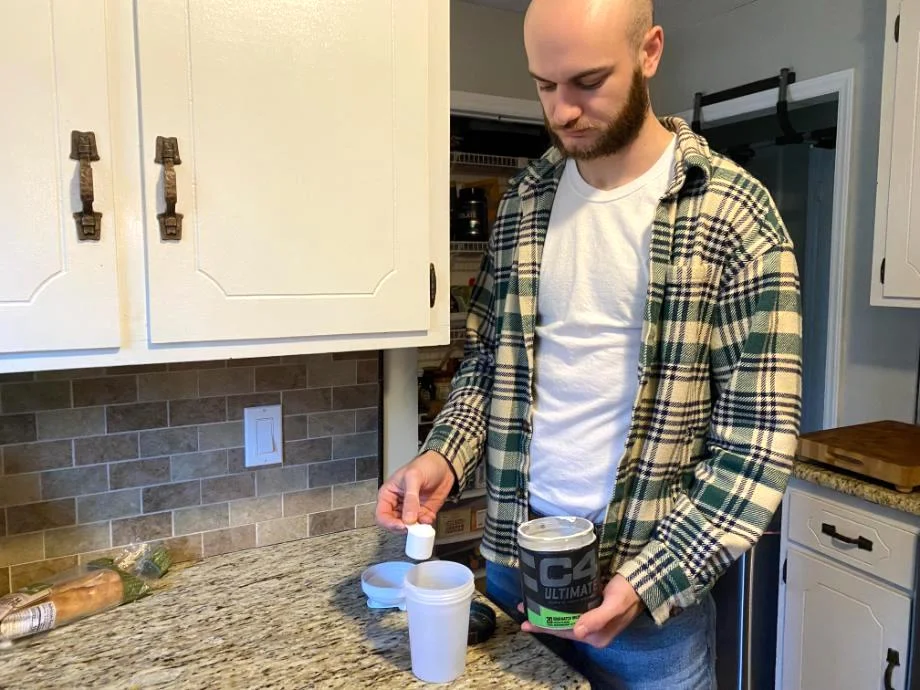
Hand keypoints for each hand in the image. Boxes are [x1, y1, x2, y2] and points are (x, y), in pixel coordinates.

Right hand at [375, 451, 455, 531]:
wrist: (444, 465)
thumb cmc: (424, 465)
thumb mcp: (413, 478)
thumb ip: (410, 499)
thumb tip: (408, 519)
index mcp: (388, 494)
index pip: (382, 515)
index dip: (389, 523)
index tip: (401, 526)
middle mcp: (397, 504)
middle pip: (393, 524)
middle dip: (403, 527)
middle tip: (412, 527)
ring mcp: (410, 510)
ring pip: (408, 527)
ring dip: (415, 528)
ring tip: (422, 521)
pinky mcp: (423, 513)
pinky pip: (422, 524)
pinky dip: (425, 524)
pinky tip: (429, 517)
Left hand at [518, 575, 644, 648]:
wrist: (643, 579)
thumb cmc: (629, 591)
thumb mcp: (615, 604)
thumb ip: (597, 618)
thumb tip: (577, 633)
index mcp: (596, 636)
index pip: (564, 632)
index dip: (545, 626)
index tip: (527, 620)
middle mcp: (592, 630)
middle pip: (561, 625)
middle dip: (542, 618)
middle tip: (523, 607)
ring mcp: (591, 619)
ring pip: (564, 616)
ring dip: (547, 609)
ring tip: (530, 601)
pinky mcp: (592, 607)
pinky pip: (570, 608)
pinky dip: (558, 603)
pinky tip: (548, 595)